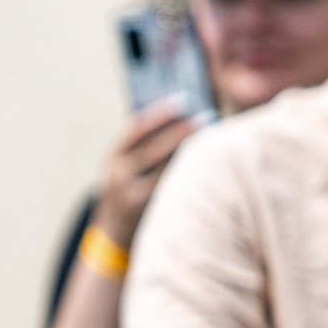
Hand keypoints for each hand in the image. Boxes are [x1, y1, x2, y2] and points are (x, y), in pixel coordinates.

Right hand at [94, 99, 201, 246]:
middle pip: (152, 150)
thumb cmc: (129, 185)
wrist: (113, 228)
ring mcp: (134, 196)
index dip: (157, 114)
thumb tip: (183, 115)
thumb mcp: (126, 164)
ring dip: (191, 153)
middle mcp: (119, 176)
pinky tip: (211, 163)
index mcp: (114, 157)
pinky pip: (175, 190)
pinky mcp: (152, 212)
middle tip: (206, 116)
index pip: (133, 131)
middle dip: (179, 132)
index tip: (181, 100)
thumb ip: (146, 143)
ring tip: (214, 137)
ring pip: (166, 172)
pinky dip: (193, 174)